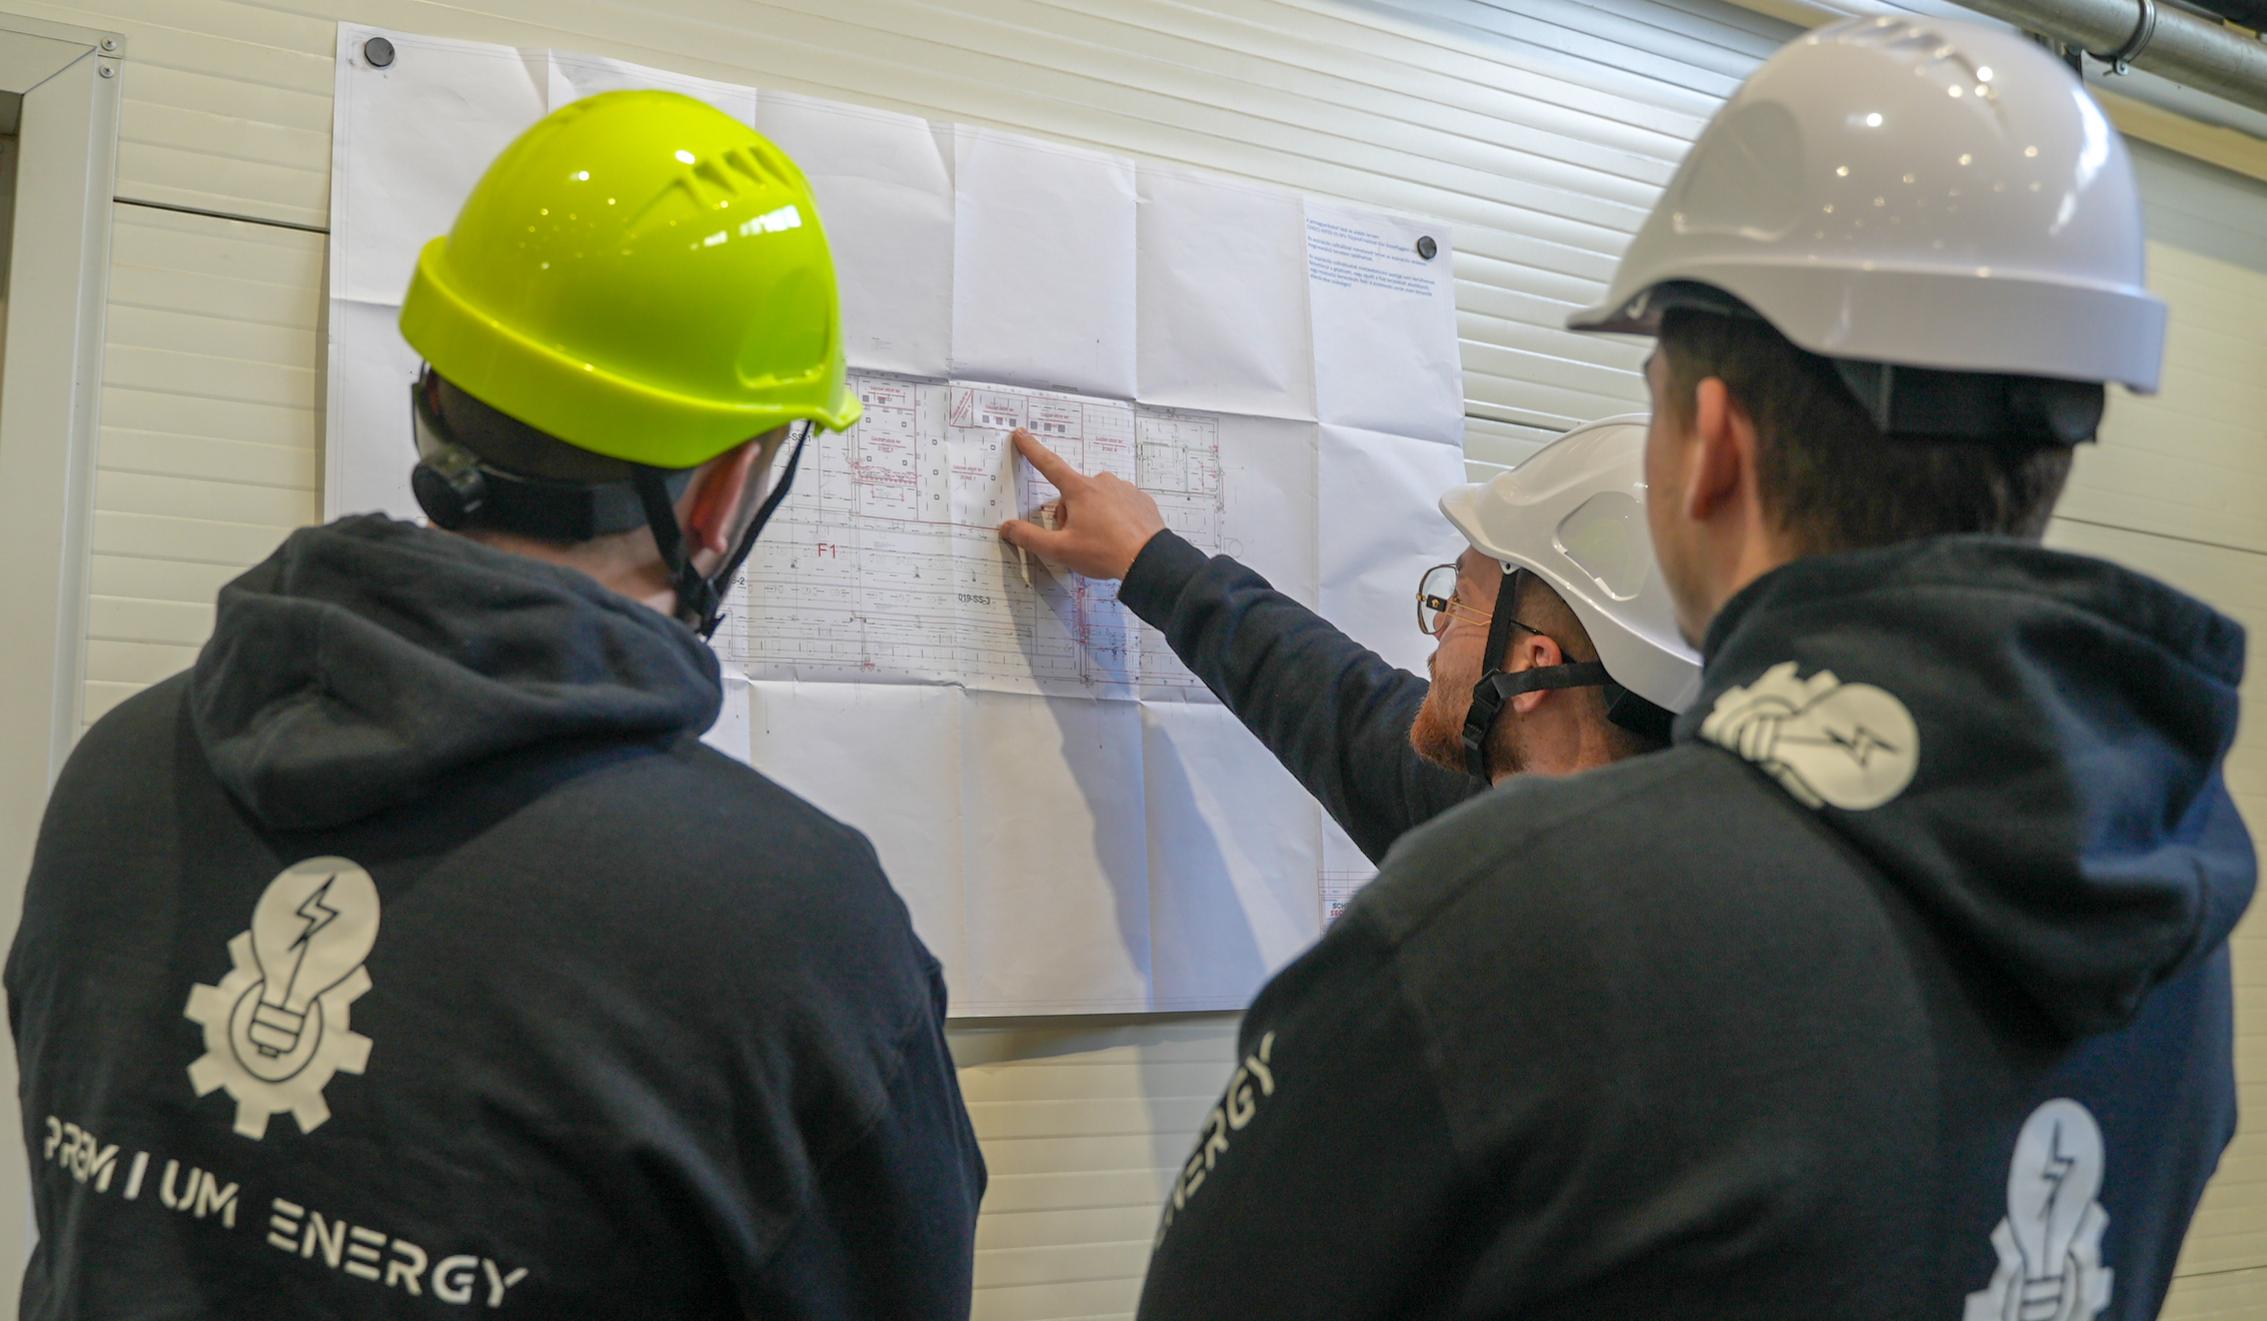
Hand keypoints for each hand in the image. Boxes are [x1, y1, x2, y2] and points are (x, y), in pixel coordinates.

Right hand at [998, 429, 1167, 581]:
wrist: (1150, 559)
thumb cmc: (1104, 552)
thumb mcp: (1060, 550)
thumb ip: (1029, 538)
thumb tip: (1007, 528)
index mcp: (1079, 489)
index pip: (1048, 465)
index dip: (1032, 450)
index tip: (1022, 435)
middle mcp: (1102, 481)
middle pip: (1073, 493)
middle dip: (1069, 514)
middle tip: (1077, 540)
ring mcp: (1124, 489)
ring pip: (1096, 499)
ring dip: (1092, 516)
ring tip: (1101, 542)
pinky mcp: (1140, 499)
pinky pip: (1118, 504)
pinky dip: (1113, 518)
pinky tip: (1118, 537)